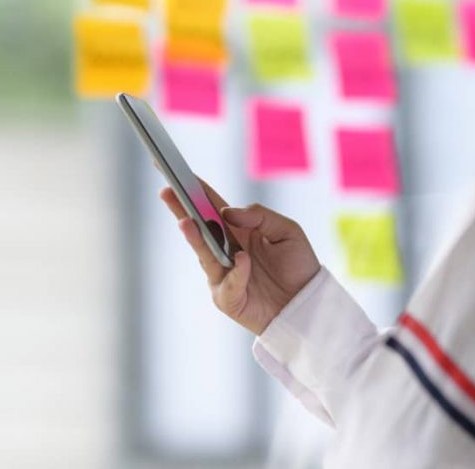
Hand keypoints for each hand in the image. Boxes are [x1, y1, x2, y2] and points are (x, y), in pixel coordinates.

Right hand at [159, 180, 320, 334]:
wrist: (308, 304)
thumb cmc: (298, 266)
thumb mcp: (287, 231)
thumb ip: (260, 216)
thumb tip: (227, 212)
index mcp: (237, 230)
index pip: (210, 205)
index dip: (193, 189)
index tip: (175, 171)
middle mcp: (224, 250)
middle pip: (197, 226)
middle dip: (180, 208)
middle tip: (166, 191)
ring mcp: (222, 274)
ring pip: (204, 253)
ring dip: (194, 237)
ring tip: (185, 221)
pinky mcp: (226, 297)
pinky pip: (227, 282)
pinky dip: (236, 272)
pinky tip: (244, 261)